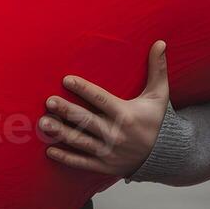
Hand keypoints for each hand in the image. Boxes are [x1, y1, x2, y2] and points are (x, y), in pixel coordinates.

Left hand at [42, 40, 171, 176]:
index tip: (67, 80)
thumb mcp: (159, 95)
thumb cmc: (157, 120)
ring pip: (81, 142)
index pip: (101, 100)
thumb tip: (161, 42)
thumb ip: (157, 69)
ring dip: (61, 133)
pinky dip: (66, 158)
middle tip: (49, 101)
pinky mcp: (105, 166)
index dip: (84, 89)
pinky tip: (50, 151)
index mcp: (126, 115)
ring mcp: (109, 152)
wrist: (166, 156)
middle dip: (67, 111)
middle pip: (87, 120)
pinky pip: (83, 163)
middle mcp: (116, 134)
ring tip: (43, 124)